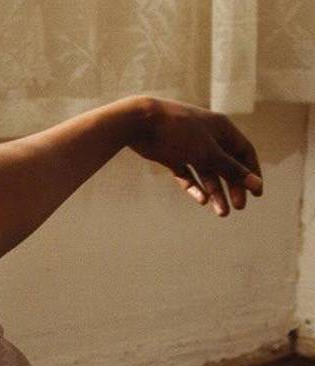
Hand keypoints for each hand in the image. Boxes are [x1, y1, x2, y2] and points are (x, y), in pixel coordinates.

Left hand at [128, 96, 263, 216]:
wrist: (139, 122)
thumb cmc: (178, 133)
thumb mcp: (208, 153)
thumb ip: (231, 169)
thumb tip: (256, 184)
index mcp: (222, 129)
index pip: (244, 152)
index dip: (252, 172)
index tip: (257, 193)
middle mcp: (207, 137)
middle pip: (226, 165)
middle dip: (233, 186)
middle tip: (238, 207)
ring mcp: (188, 147)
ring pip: (207, 172)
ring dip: (215, 191)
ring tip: (222, 212)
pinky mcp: (171, 155)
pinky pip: (187, 173)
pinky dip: (194, 186)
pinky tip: (202, 199)